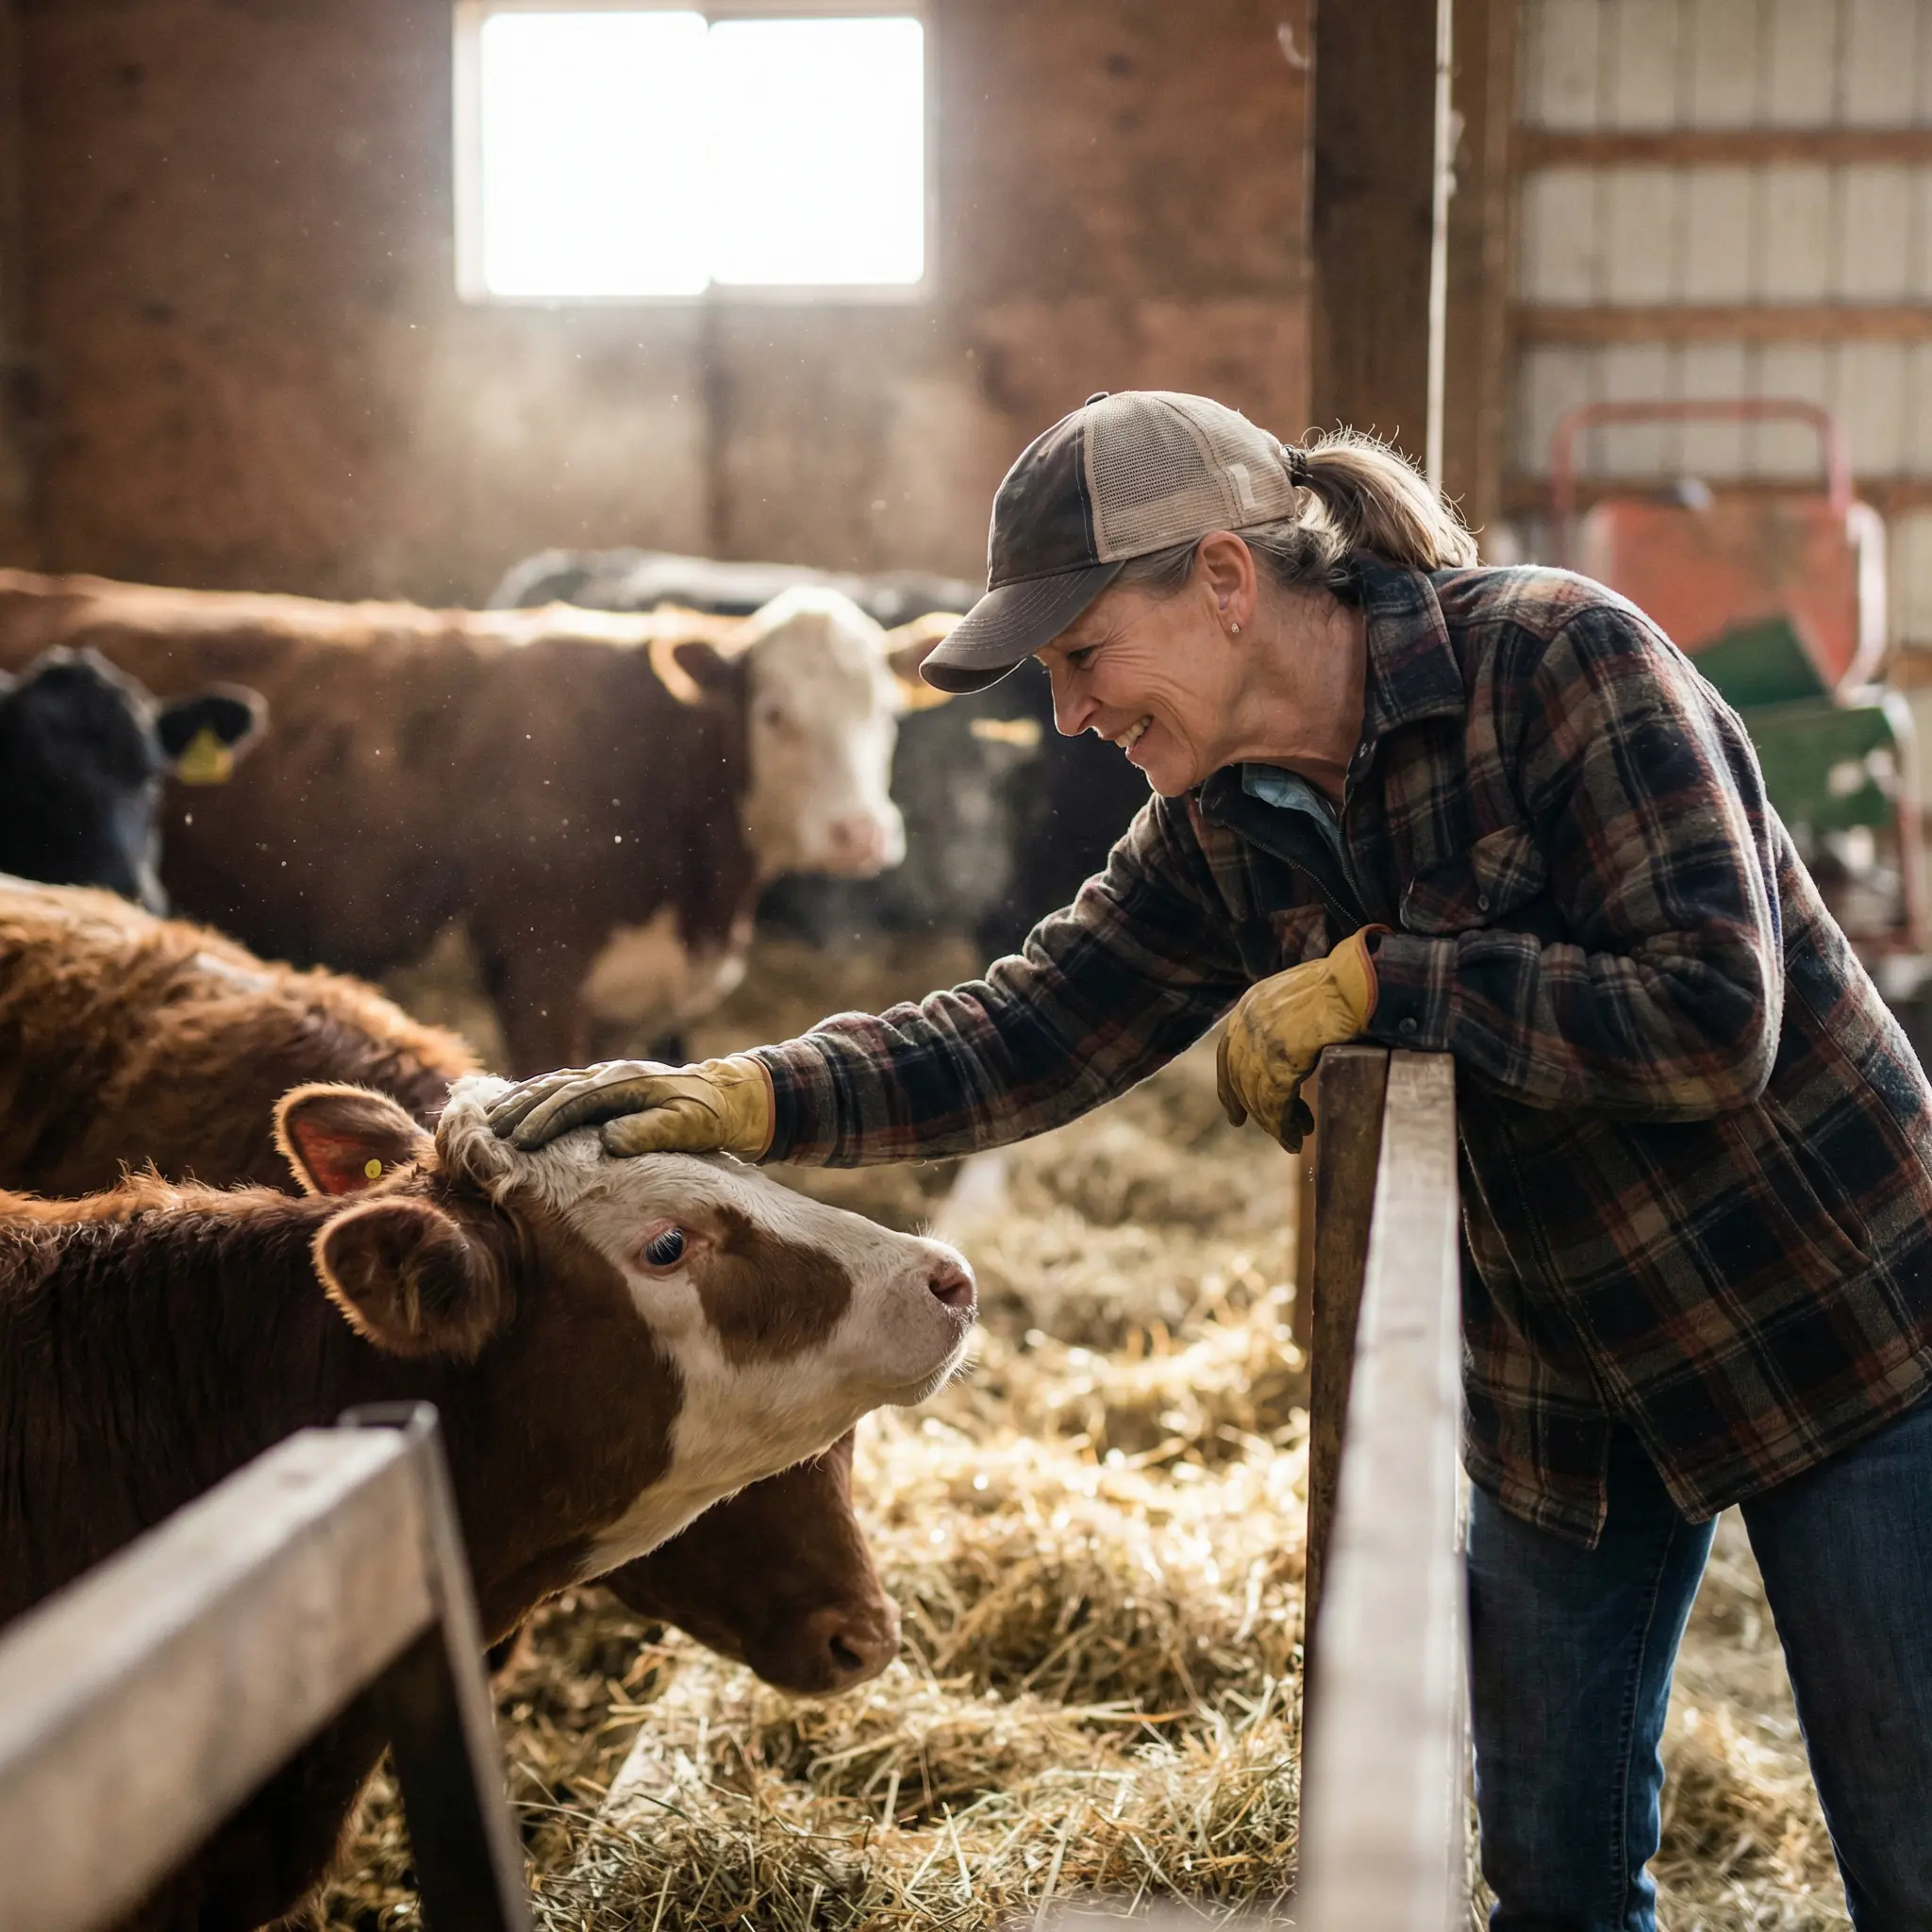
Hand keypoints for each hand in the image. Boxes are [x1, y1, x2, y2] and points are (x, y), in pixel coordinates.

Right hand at [486, 1054, 774, 1159]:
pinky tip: (526, 1107)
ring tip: (495, 1117)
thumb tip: (607, 1141)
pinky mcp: (614, 1086)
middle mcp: (614, 1074)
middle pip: (556, 1088)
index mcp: (627, 1082)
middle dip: (522, 1109)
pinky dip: (541, 1096)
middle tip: (491, 1132)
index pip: (574, 1101)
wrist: (736, 1097)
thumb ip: (650, 1132)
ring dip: (525, 1099)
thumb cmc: (714, 1117)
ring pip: (557, 1084)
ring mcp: (612, 1076)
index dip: (544, 1121)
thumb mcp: (690, 1127)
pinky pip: (568, 1087)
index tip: (518, 1142)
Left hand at [1216, 928, 1379, 1150]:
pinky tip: (1294, 1140)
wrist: (1362, 980)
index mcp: (1252, 1002)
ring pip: (1257, 1095)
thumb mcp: (1304, 998)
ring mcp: (1261, 1040)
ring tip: (1292, 1138)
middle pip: (1238, 1076)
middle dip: (1247, 1106)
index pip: (1228, 1051)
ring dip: (1273, 1122)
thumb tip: (1294, 1049)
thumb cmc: (1348, 985)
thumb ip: (1291, 1020)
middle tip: (1258, 1127)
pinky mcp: (1280, 1061)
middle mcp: (1249, 1020)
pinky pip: (1275, 1104)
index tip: (1234, 1109)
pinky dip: (1283, 1126)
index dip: (1229, 1083)